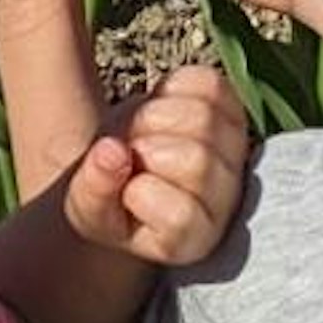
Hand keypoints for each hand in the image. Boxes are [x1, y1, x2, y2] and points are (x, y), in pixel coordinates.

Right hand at [64, 61, 250, 268]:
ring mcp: (235, 150)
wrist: (122, 168)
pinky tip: (158, 113)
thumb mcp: (87, 210)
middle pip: (196, 161)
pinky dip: (170, 89)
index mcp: (193, 238)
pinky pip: (205, 83)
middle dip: (145, 148)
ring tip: (139, 136)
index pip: (182, 215)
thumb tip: (112, 150)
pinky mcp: (231, 108)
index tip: (126, 193)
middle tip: (128, 157)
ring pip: (203, 117)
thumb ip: (94, 189)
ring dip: (154, 117)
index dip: (141, 193)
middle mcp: (227, 198)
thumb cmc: (108, 201)